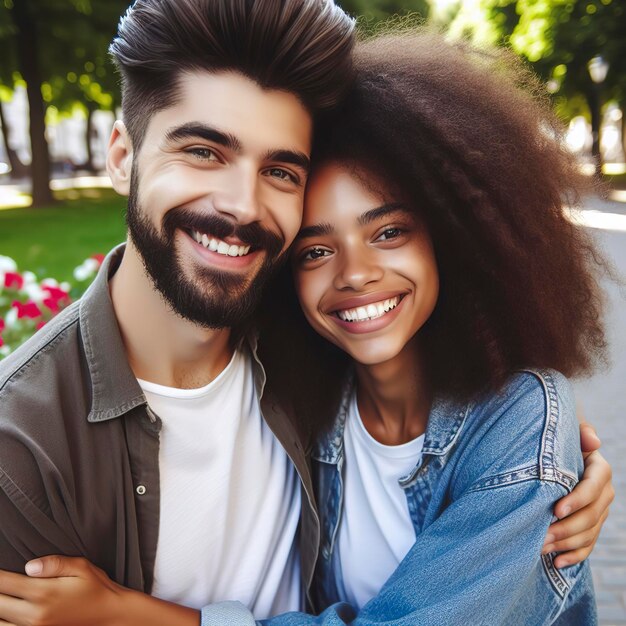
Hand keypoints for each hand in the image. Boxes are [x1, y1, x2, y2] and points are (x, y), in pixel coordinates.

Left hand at [0, 556, 125, 625]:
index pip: (5, 583)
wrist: (110, 615)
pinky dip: (3, 622)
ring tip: (0, 596)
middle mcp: (35, 614)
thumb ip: (54, 564)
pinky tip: (5, 613)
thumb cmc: (96, 588)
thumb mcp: (81, 567)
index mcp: (44, 593)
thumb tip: (29, 566)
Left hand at [543, 422, 613, 567]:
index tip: (555, 510)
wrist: (555, 452)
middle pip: (591, 516)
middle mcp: (603, 493)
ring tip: (541, 547)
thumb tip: (592, 440)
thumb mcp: (566, 431)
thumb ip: (580, 432)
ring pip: (588, 534)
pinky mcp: (591, 526)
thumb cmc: (557, 440)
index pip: (593, 487)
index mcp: (599, 470)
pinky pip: (587, 545)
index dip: (577, 500)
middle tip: (541, 535)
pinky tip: (556, 562)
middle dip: (566, 528)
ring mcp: (599, 512)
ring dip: (566, 543)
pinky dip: (573, 556)